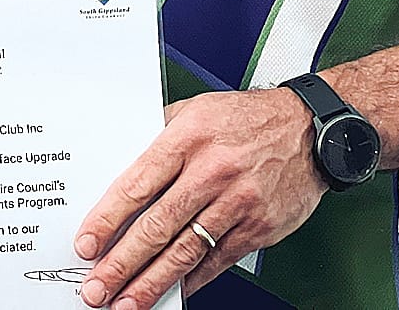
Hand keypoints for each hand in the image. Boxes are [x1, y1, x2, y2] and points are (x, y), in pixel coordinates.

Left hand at [74, 89, 324, 309]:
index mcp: (189, 137)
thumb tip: (123, 161)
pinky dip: (192, 281)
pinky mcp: (258, 227)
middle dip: (122, 262)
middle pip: (157, 226)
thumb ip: (161, 133)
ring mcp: (237, 203)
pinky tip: (172, 293)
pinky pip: (217, 261)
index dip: (108, 218)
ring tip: (126, 302)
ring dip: (151, 282)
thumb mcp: (199, 108)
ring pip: (185, 251)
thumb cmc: (250, 118)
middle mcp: (212, 171)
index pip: (137, 184)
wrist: (311, 130)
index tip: (87, 243)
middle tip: (97, 286)